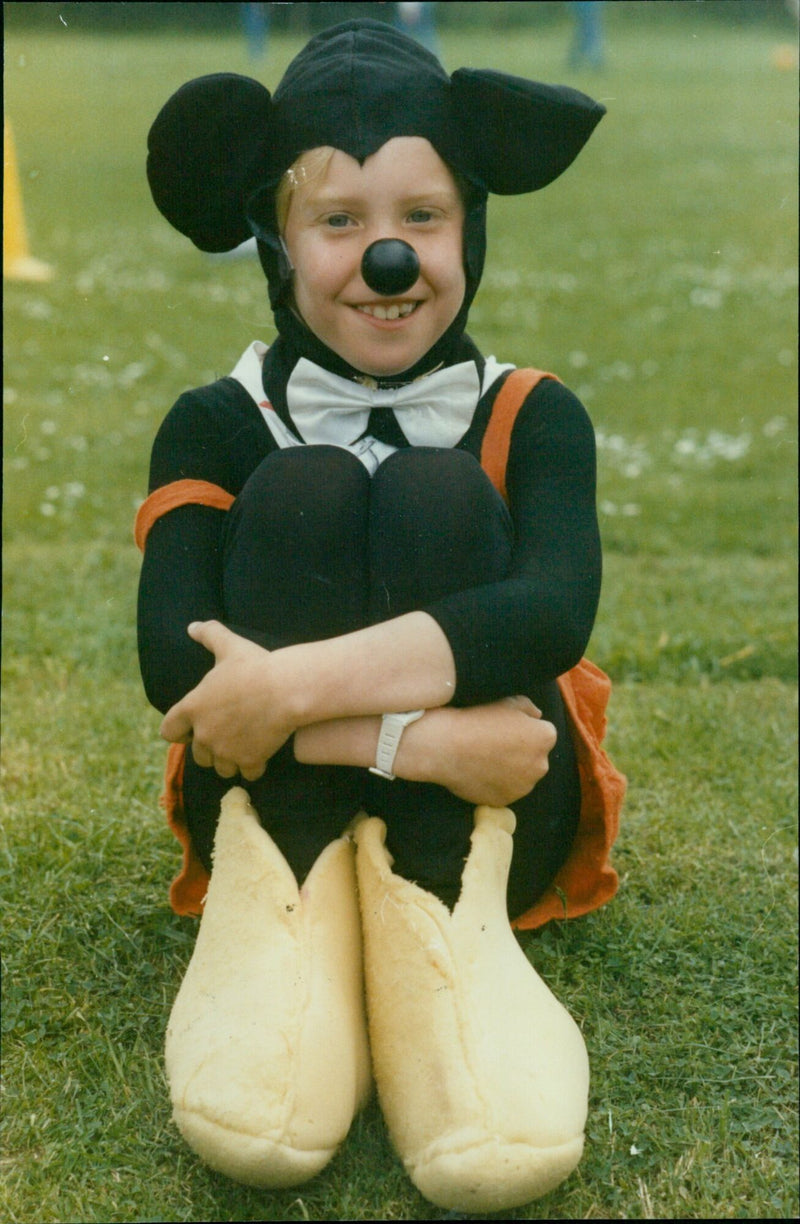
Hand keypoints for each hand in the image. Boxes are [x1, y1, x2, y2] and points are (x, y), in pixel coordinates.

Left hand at [159, 621, 294, 780]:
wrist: (285, 689)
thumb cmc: (255, 666)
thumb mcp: (230, 645)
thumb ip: (209, 634)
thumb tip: (193, 626)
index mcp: (193, 708)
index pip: (168, 731)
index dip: (179, 731)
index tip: (190, 727)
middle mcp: (204, 734)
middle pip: (197, 755)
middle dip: (209, 748)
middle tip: (224, 736)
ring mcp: (226, 751)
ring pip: (221, 767)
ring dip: (229, 760)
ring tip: (242, 748)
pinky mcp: (250, 760)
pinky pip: (247, 773)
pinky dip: (253, 767)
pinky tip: (261, 756)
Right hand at [414, 697, 556, 806]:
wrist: (446, 746)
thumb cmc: (477, 719)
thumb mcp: (507, 701)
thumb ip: (529, 708)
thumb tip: (537, 717)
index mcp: (545, 738)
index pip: (544, 733)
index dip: (525, 729)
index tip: (506, 728)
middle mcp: (541, 765)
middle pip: (535, 757)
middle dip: (522, 752)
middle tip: (495, 743)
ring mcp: (523, 787)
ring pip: (521, 776)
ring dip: (510, 770)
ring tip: (485, 758)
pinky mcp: (505, 801)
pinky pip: (505, 790)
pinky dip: (496, 783)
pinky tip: (479, 771)